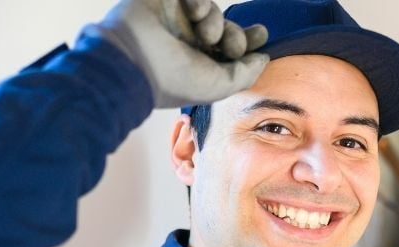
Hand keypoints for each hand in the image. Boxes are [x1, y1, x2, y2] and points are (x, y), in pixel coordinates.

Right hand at [84, 0, 268, 107]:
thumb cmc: (174, 81)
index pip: (229, 50)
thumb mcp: (219, 86)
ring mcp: (176, 21)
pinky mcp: (164, 1)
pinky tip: (194, 12)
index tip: (262, 35)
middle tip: (231, 45)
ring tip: (206, 34)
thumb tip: (263, 58)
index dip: (249, 41)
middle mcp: (188, 44)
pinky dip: (200, 2)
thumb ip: (246, 73)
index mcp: (200, 66)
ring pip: (212, 11)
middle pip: (227, 29)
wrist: (134, 60)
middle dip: (237, 35)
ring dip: (216, 22)